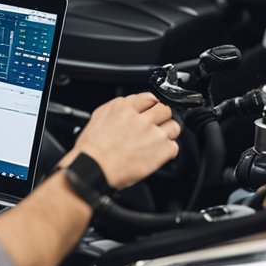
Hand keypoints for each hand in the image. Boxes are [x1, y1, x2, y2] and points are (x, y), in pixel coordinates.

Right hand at [62, 92, 179, 189]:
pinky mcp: (161, 150)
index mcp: (124, 107)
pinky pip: (174, 146)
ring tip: (157, 142)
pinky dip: (167, 152)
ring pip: (174, 126)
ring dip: (167, 134)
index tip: (151, 112)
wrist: (93, 168)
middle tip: (155, 127)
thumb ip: (117, 109)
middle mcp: (141, 118)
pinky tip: (156, 155)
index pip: (150, 97)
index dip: (152, 106)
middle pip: (165, 110)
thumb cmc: (91, 149)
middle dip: (161, 118)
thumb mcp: (98, 117)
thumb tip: (130, 108)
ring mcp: (153, 133)